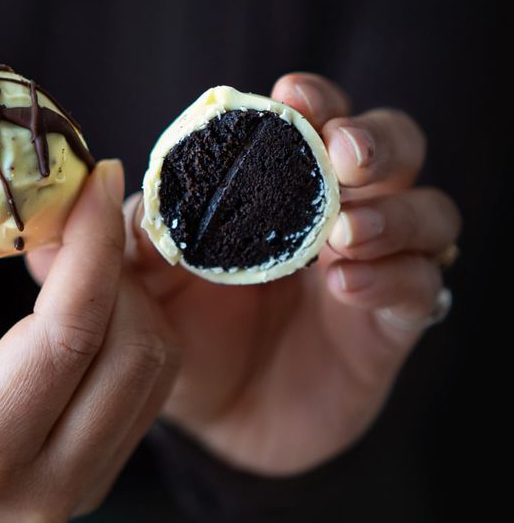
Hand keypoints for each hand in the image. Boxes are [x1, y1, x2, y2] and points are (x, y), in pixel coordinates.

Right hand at [0, 130, 178, 522]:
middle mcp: (44, 486)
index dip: (91, 250)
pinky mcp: (105, 478)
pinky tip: (90, 291)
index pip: (65, 340)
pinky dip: (134, 322)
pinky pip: (151, 386)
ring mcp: (83, 490)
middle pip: (130, 350)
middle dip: (114, 261)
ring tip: (76, 247)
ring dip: (130, 289)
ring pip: (155, 367)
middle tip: (76, 202)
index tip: (95, 177)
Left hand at [121, 73, 461, 475]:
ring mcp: (376, 265)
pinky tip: (346, 287)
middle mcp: (340, 212)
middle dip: (374, 139)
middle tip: (343, 153)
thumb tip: (95, 212)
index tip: (291, 97)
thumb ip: (123, 248)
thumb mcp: (143, 292)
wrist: (222, 425)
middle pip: (392, 146)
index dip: (312, 100)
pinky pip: (420, 287)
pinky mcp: (393, 323)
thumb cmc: (188, 337)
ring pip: (428, 211)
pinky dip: (392, 278)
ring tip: (344, 234)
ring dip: (391, 212)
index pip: (315, 119)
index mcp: (281, 185)